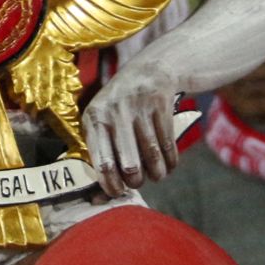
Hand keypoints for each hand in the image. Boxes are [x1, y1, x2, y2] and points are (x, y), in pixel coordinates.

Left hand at [81, 63, 179, 196]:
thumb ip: (100, 150)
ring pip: (151, 156)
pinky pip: (168, 144)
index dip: (111, 184)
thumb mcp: (102, 119)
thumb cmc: (120, 106)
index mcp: (94, 119)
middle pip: (128, 164)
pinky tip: (169, 165)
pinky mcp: (160, 105)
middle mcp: (114, 113)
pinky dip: (170, 160)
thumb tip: (101, 194)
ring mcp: (138, 108)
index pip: (101, 162)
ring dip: (157, 173)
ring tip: (157, 176)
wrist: (148, 71)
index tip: (118, 193)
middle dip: (135, 180)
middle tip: (138, 182)